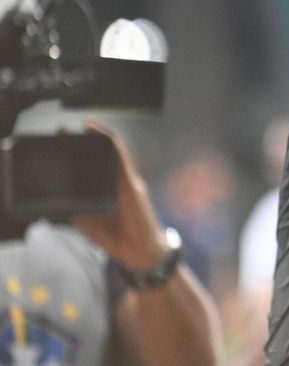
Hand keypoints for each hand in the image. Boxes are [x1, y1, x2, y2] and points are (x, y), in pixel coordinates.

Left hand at [70, 120, 172, 272]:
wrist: (140, 253)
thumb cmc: (118, 238)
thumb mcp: (88, 224)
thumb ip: (77, 210)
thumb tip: (57, 200)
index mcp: (107, 192)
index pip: (93, 167)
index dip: (78, 153)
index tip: (62, 141)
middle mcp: (119, 184)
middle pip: (103, 157)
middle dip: (86, 141)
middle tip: (64, 130)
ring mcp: (128, 184)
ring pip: (114, 155)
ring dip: (101, 139)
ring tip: (86, 126)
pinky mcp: (134, 188)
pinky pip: (125, 164)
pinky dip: (116, 149)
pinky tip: (108, 140)